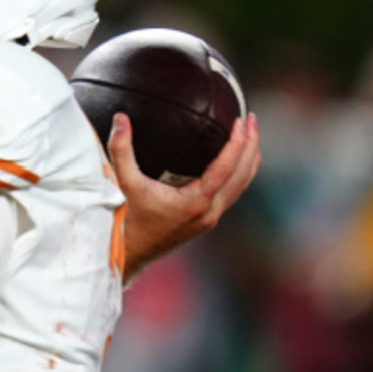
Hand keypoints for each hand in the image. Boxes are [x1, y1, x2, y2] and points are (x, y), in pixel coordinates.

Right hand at [108, 111, 260, 279]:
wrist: (130, 253)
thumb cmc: (128, 221)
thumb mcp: (124, 183)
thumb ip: (121, 150)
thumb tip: (121, 118)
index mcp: (195, 202)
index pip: (226, 168)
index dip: (237, 143)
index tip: (240, 121)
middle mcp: (209, 211)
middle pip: (242, 175)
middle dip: (251, 146)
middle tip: (251, 119)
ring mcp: (210, 218)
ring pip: (241, 186)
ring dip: (248, 160)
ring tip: (251, 136)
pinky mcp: (206, 220)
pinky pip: (232, 193)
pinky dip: (239, 174)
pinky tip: (237, 162)